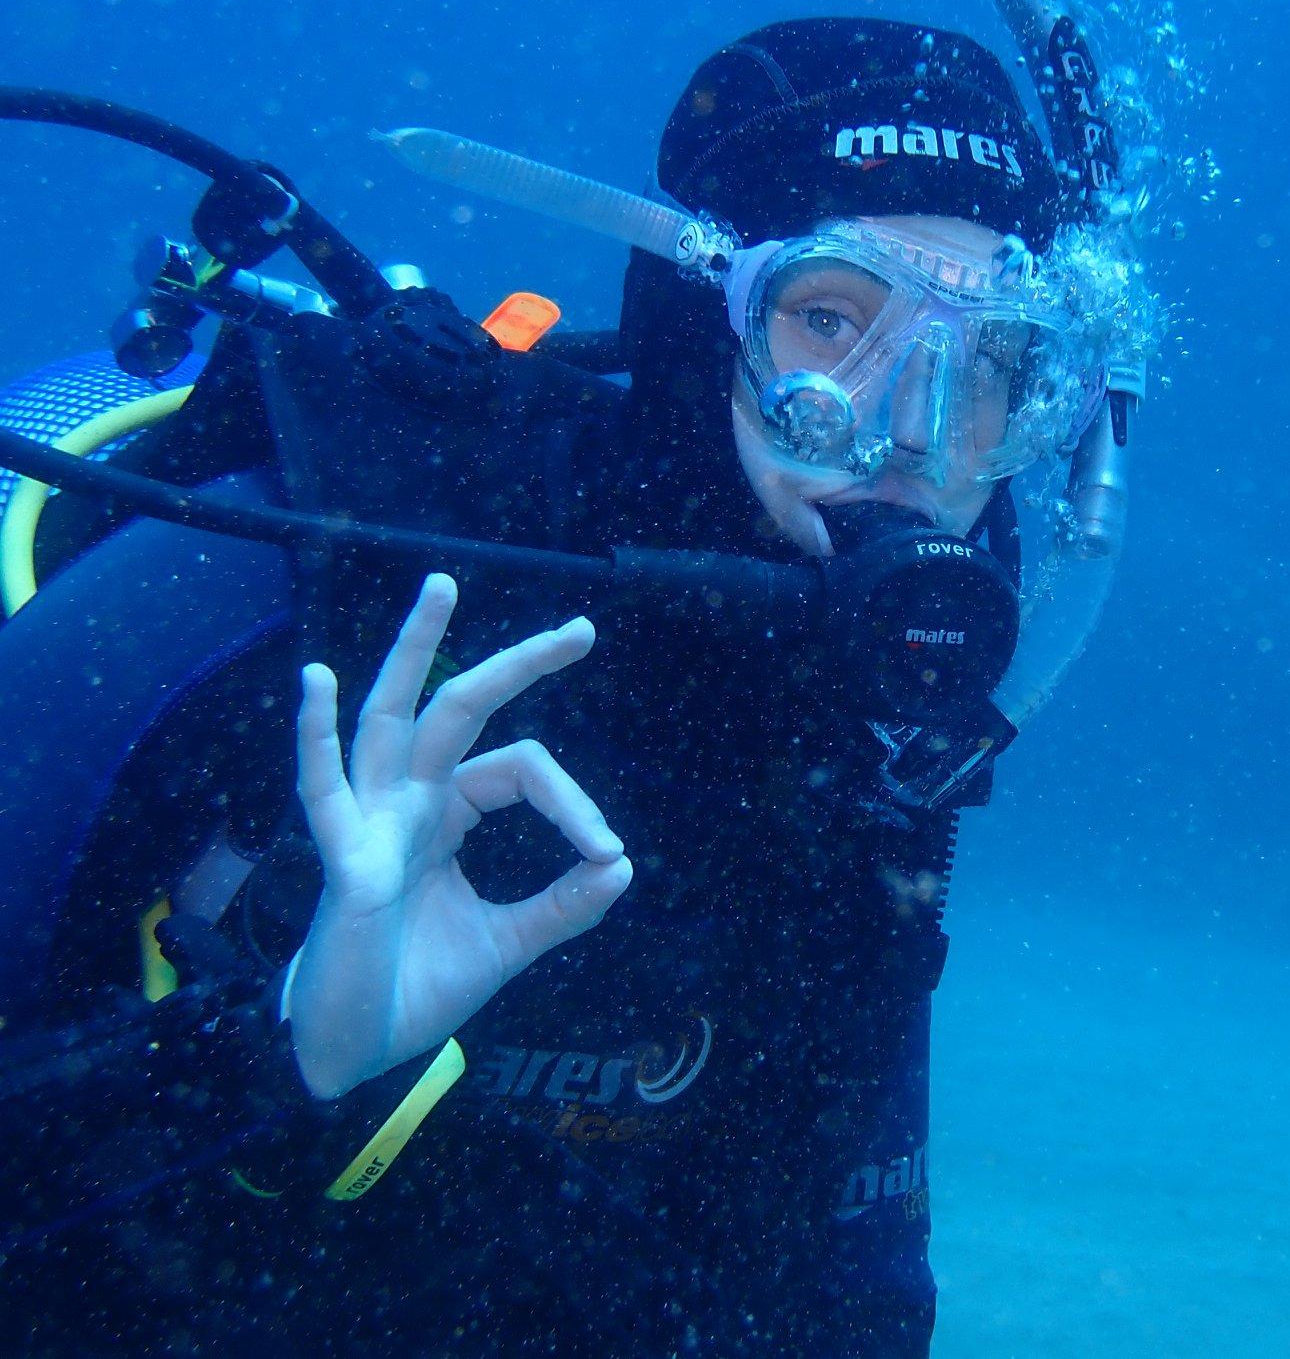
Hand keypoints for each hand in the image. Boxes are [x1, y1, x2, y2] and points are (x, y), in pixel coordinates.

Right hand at [287, 574, 631, 1098]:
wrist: (357, 1054)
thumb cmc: (416, 988)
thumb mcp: (509, 943)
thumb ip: (563, 906)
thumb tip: (626, 866)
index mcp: (445, 816)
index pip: (521, 771)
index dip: (574, 804)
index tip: (608, 851)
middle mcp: (406, 804)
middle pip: (462, 711)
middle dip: (519, 665)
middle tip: (583, 629)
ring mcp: (368, 824)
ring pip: (392, 717)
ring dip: (414, 650)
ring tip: (443, 586)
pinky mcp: (341, 861)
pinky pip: (322, 789)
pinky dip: (314, 735)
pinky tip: (313, 681)